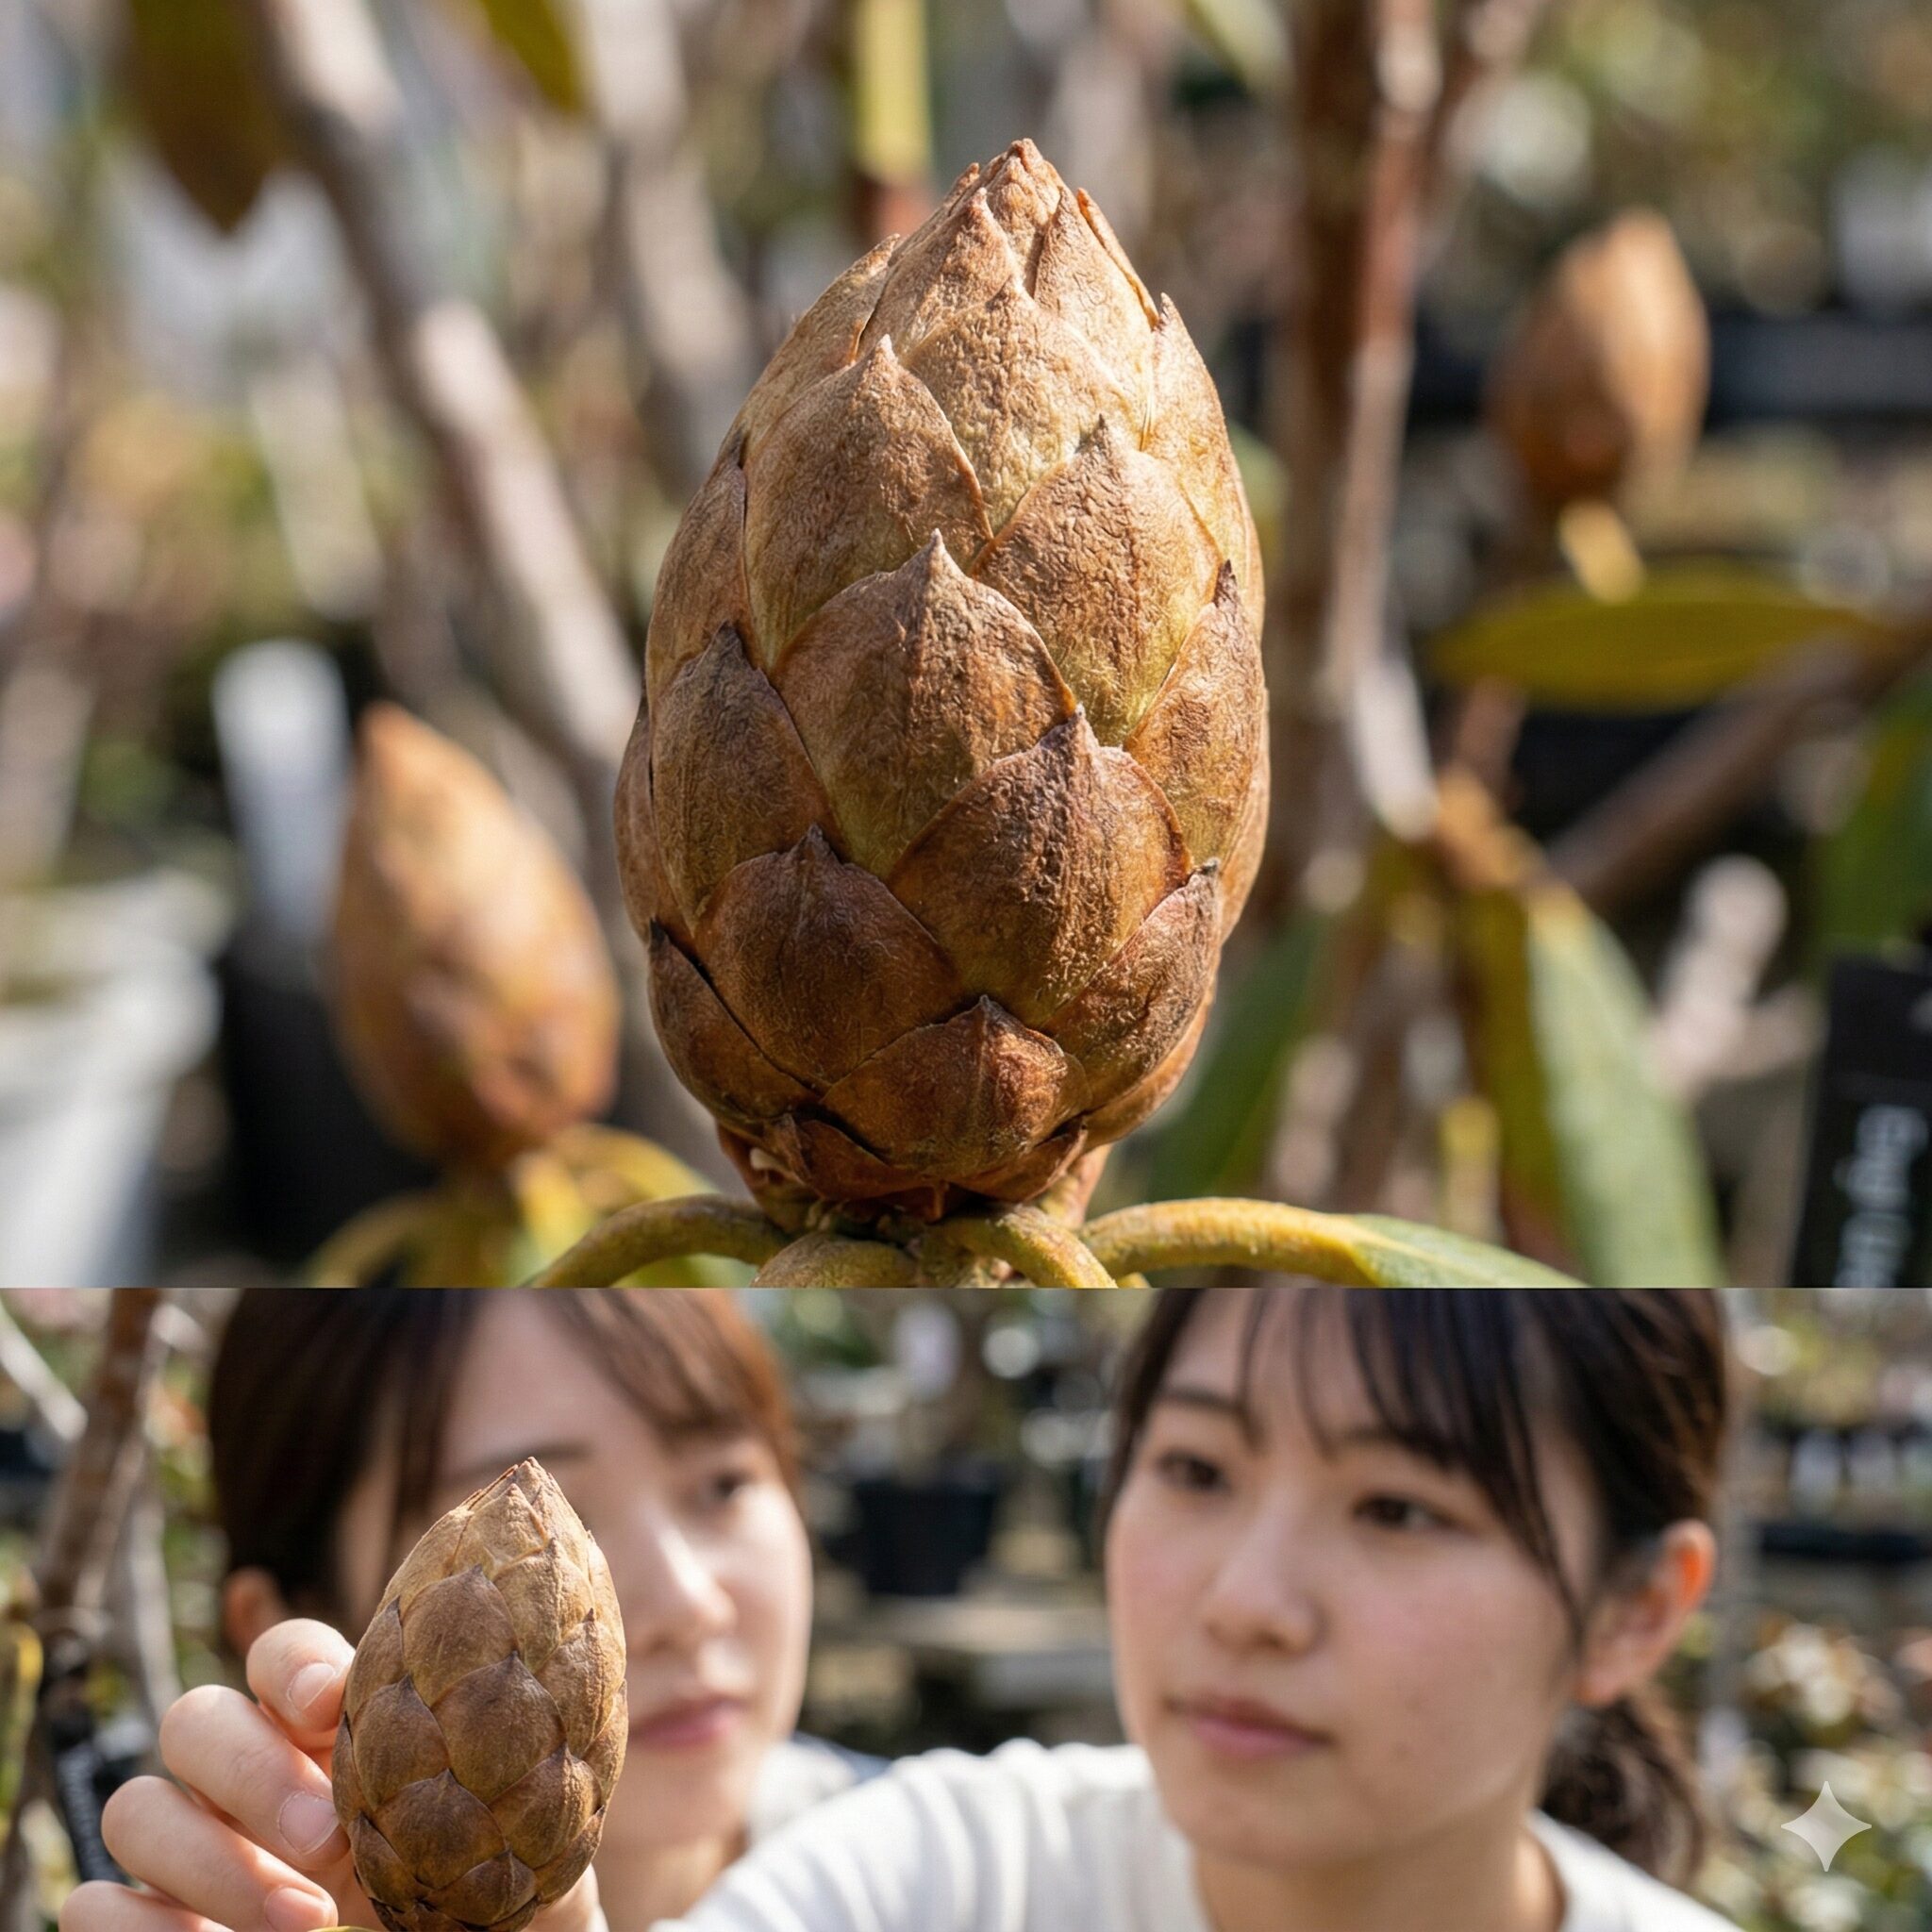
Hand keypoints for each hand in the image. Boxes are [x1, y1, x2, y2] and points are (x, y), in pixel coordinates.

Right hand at [61, 1619, 603, 1931]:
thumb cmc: (507, 1898)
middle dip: (251, 1769)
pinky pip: (94, 1908)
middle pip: (196, 1719)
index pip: (283, 1653)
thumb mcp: (532, 1822)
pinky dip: (134, 1922)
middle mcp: (262, 1775)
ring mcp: (204, 1853)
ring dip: (205, 1858)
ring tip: (306, 1921)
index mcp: (344, 1725)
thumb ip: (519, 1753)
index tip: (340, 1705)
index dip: (296, 1664)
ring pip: (137, 1806)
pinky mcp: (165, 1928)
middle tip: (330, 1836)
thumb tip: (561, 1659)